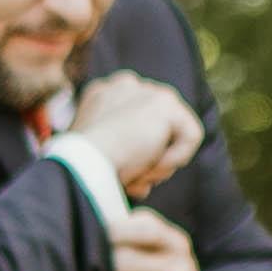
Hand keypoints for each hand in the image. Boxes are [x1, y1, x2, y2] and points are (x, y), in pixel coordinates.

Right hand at [67, 73, 200, 198]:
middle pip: (157, 128)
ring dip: (159, 163)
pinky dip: (175, 159)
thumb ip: (118, 156)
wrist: (82, 162)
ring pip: (173, 134)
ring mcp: (148, 90)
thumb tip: (143, 185)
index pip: (136, 125)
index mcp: (103, 96)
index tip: (122, 176)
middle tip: (134, 182)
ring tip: (136, 176)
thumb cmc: (81, 168)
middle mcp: (126, 85)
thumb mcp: (95, 158)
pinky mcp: (166, 103)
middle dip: (150, 159)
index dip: (135, 155)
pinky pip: (190, 136)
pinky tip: (151, 168)